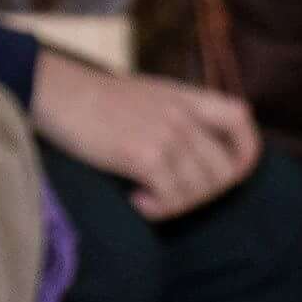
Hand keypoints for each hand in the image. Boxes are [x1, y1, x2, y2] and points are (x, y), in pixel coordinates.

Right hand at [30, 51, 260, 220]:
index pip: (242, 120)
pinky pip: (170, 198)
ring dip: (176, 205)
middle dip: (203, 194)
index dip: (244, 153)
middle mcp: (184, 115)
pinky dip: (156, 209)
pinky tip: (136, 200)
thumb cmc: (97, 101)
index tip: (227, 173)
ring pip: (198, 191)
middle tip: (172, 194)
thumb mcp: (152, 94)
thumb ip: (181, 114)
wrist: (57, 92)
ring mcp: (167, 135)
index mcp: (188, 97)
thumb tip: (202, 151)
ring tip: (148, 196)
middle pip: (223, 171)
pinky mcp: (145, 156)